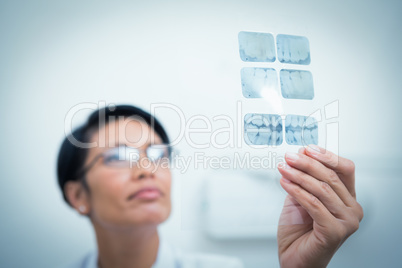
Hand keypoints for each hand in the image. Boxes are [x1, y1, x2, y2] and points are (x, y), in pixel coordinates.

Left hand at [277, 145, 362, 267]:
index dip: (327, 156)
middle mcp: (352, 209)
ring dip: (298, 175)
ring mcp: (347, 221)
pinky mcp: (336, 231)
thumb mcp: (300, 197)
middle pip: (331, 177)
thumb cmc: (298, 231)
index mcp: (347, 198)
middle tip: (289, 157)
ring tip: (283, 168)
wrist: (294, 258)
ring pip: (322, 189)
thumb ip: (303, 178)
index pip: (345, 169)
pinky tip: (284, 182)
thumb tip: (301, 153)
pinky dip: (297, 190)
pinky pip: (314, 204)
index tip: (307, 148)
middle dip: (307, 164)